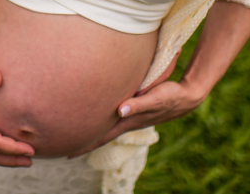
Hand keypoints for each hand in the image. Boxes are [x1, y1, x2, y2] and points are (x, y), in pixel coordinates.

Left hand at [68, 77, 205, 158]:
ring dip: (92, 132)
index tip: (68, 154)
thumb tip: (119, 111)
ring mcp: (131, 117)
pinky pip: (114, 119)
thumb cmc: (170, 96)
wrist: (186, 97)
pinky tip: (99, 117)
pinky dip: (103, 121)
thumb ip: (138, 104)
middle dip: (83, 142)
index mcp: (128, 122)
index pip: (102, 137)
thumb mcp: (154, 98)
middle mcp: (127, 122)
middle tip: (63, 147)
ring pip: (107, 127)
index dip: (85, 145)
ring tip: (76, 133)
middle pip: (101, 135)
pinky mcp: (134, 110)